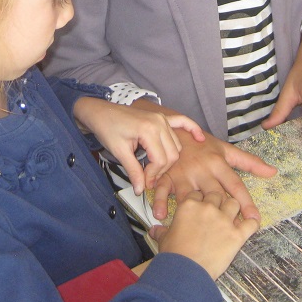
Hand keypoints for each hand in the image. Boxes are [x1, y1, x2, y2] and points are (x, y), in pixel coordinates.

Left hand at [72, 97, 204, 194]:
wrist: (100, 112)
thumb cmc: (107, 129)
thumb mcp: (118, 152)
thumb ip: (133, 171)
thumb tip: (140, 190)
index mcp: (148, 129)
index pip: (161, 160)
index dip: (153, 176)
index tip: (143, 183)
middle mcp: (159, 122)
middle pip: (172, 155)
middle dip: (161, 170)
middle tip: (147, 179)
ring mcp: (162, 118)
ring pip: (176, 146)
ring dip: (168, 160)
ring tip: (154, 169)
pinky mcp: (161, 117)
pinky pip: (182, 122)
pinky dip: (192, 128)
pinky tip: (200, 137)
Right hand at [131, 99, 275, 221]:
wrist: (174, 129)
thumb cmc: (202, 144)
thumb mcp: (226, 150)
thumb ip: (249, 162)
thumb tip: (273, 172)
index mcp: (218, 163)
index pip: (235, 185)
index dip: (246, 203)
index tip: (255, 219)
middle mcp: (202, 169)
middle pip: (214, 194)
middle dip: (223, 213)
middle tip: (229, 233)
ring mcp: (183, 173)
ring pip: (189, 194)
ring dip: (191, 210)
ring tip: (194, 230)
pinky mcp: (166, 175)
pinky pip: (162, 189)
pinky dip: (160, 201)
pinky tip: (160, 216)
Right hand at [149, 191, 258, 280]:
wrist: (186, 271)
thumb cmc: (173, 254)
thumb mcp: (164, 239)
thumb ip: (161, 231)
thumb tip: (154, 230)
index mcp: (189, 205)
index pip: (196, 194)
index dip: (198, 199)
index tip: (199, 205)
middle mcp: (208, 208)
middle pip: (216, 194)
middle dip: (216, 200)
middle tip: (215, 209)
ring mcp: (224, 220)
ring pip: (234, 203)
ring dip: (233, 208)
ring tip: (232, 214)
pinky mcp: (237, 234)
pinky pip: (250, 223)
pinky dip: (252, 222)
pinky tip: (251, 223)